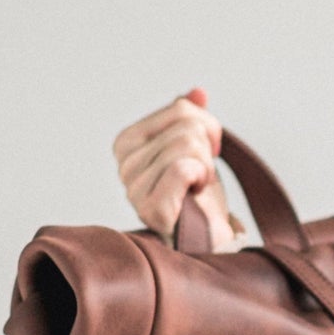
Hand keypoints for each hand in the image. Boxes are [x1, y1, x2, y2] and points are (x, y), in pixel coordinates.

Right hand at [111, 86, 236, 248]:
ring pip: (188, 144)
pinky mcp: (151, 207)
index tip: (204, 156)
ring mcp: (134, 187)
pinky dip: (200, 177)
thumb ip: (192, 119)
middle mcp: (124, 163)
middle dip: (207, 150)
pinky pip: (182, 167)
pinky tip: (195, 195)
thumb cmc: (199, 199)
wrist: (209, 242)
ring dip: (206, 168)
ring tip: (197, 189)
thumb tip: (199, 92)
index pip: (180, 109)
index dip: (207, 130)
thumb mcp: (197, 150)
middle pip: (187, 125)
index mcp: (128, 143)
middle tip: (202, 177)